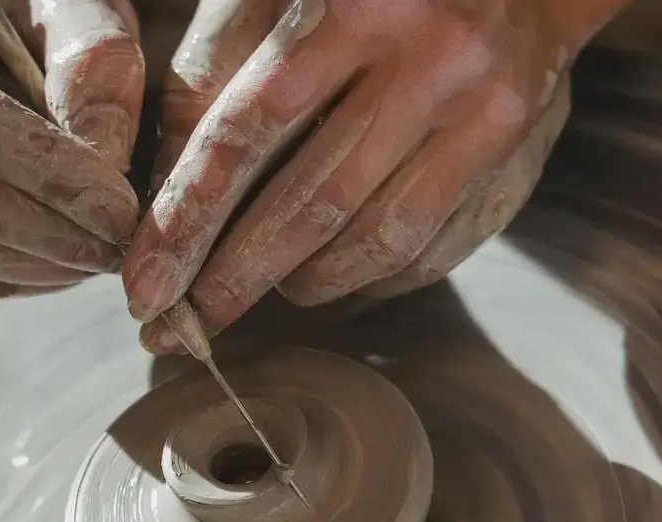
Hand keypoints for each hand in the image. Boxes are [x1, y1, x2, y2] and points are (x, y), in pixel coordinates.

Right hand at [0, 0, 143, 304]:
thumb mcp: (73, 0)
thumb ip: (95, 61)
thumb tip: (104, 160)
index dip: (49, 174)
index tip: (121, 208)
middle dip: (49, 233)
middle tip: (124, 246)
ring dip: (38, 265)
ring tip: (105, 252)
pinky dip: (17, 274)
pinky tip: (69, 259)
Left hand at [125, 0, 625, 351]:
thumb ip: (215, 67)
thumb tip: (165, 187)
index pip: (248, 131)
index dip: (188, 218)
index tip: (145, 286)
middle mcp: (429, 54)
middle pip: (312, 201)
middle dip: (235, 275)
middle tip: (185, 327)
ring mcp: (483, 105)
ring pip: (376, 237)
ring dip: (301, 281)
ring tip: (253, 289)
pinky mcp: (516, 148)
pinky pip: (430, 244)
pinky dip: (365, 278)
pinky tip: (321, 277)